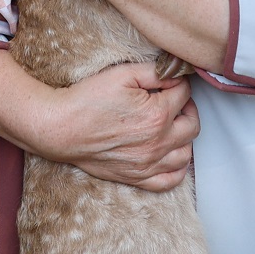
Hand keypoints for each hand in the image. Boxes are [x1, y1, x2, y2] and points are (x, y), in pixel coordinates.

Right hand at [31, 62, 198, 190]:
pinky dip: (177, 169)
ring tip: (172, 125)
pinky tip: (170, 155)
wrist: (62, 128)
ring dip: (185, 138)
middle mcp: (158, 142)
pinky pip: (170, 181)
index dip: (179, 83)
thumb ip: (155, 72)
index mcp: (157, 115)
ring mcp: (148, 163)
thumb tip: (177, 74)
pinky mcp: (137, 177)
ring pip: (186, 154)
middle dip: (188, 109)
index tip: (170, 81)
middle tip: (175, 101)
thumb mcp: (123, 74)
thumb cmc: (87, 101)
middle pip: (193, 125)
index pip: (185, 95)